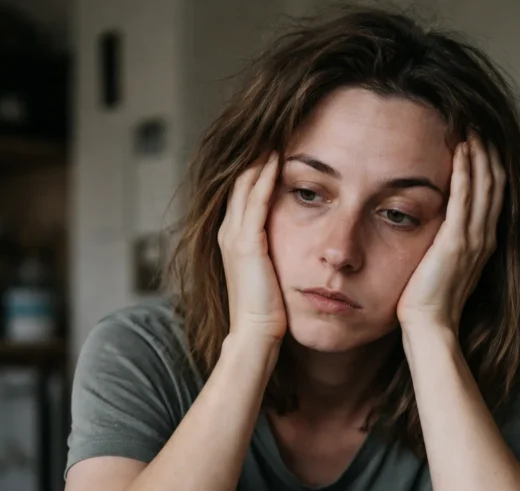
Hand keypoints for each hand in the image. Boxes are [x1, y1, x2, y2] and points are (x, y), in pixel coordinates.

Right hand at [218, 152, 286, 342]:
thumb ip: (273, 254)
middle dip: (257, 154)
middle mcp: (228, 232)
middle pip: (240, 180)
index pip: (242, 191)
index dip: (256, 167)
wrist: (255, 334)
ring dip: (260, 158)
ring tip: (275, 133)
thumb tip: (291, 245)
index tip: (274, 145)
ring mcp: (234, 235)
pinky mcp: (246, 242)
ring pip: (245, 184)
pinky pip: (256, 200)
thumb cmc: (267, 312)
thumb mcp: (268, 274)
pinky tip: (278, 158)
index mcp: (232, 238)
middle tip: (274, 127)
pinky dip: (266, 176)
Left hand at [396, 130, 505, 332]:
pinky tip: (461, 150)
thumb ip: (445, 244)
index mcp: (483, 242)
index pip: (493, 194)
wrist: (430, 327)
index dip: (490, 166)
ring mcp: (474, 239)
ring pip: (485, 185)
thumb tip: (435, 229)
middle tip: (479, 123)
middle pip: (495, 184)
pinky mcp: (457, 242)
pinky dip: (466, 171)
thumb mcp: (441, 266)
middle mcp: (485, 237)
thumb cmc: (428, 302)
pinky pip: (465, 198)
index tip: (482, 140)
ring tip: (472, 127)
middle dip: (489, 152)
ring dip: (479, 154)